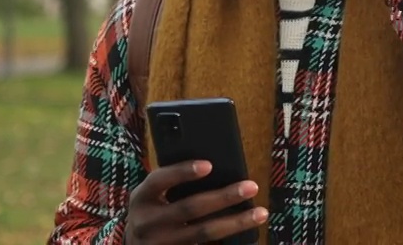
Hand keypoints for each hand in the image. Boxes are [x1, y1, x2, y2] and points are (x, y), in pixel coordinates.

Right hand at [125, 160, 267, 243]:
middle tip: (251, 186)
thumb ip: (172, 183)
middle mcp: (147, 222)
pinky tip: (247, 233)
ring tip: (260, 213)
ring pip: (204, 233)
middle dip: (224, 197)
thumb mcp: (152, 196)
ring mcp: (161, 243)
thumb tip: (215, 169)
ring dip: (235, 222)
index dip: (183, 172)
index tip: (209, 165)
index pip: (160, 180)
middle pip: (191, 208)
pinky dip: (228, 240)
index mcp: (141, 198)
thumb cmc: (151, 211)